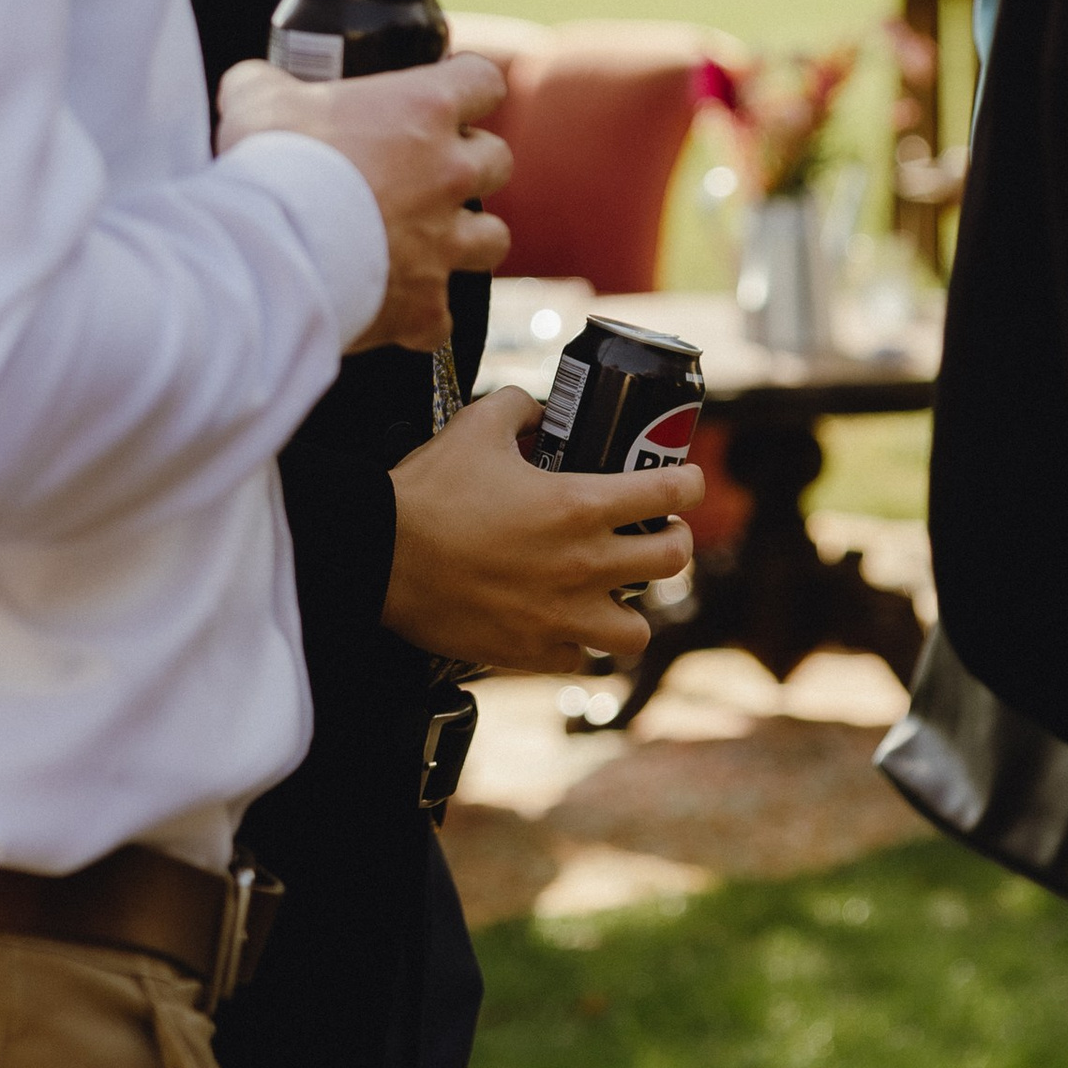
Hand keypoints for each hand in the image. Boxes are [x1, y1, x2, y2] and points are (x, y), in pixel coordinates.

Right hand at [216, 54, 511, 352]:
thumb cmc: (268, 165)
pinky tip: (390, 307)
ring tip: (427, 241)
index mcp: (423, 110)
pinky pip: (441, 316)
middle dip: (469, 165)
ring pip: (494, 239)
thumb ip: (264, 82)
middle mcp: (449, 173)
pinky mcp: (425, 306)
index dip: (467, 86)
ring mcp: (444, 243)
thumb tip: (254, 82)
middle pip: (498, 160)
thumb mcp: (255, 98)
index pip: (482, 81)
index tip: (445, 96)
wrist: (265, 254)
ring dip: (466, 238)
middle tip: (425, 172)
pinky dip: (421, 315)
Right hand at [381, 385, 704, 670]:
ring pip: (636, 631)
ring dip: (632, 608)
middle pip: (672, 562)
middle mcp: (582, 565)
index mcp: (578, 505)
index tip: (686, 480)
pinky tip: (562, 623)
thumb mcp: (476, 425)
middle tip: (657, 533)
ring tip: (615, 592)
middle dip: (674, 543)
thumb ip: (518, 408)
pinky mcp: (530, 653)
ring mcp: (560, 617)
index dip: (688, 483)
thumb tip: (538, 411)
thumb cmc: (429, 491)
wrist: (379, 557)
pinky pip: (579, 660)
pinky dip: (578, 643)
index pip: (667, 492)